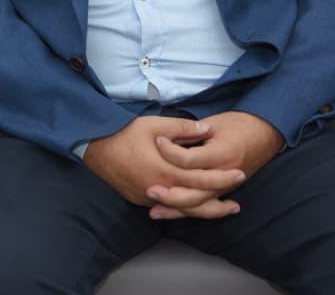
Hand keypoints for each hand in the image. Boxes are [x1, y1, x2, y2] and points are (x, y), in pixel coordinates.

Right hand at [83, 116, 243, 218]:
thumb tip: (206, 130)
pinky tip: (196, 207)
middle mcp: (159, 189)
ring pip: (183, 211)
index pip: (201, 179)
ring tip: (224, 210)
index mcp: (165, 171)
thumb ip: (182, 128)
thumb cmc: (123, 133)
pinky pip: (169, 209)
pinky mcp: (142, 200)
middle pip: (196, 203)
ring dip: (206, 211)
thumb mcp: (153, 124)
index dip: (222, 178)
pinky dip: (186, 210)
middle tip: (238, 202)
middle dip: (219, 201)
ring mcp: (149, 198)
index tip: (240, 173)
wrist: (94, 148)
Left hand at [147, 110, 283, 217]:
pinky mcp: (224, 191)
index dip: (170, 151)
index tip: (157, 142)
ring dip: (176, 209)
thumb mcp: (214, 122)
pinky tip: (170, 214)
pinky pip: (205, 207)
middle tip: (149, 189)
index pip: (189, 160)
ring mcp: (226, 186)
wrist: (265, 133)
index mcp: (221, 154)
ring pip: (199, 205)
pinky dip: (187, 212)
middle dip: (170, 193)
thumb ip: (191, 132)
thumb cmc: (238, 124)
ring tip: (154, 211)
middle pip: (194, 191)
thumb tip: (167, 138)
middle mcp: (225, 175)